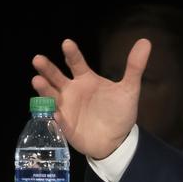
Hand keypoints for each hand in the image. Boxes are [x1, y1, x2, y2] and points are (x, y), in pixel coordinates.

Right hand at [31, 38, 149, 158]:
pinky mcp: (64, 125)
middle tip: (38, 59)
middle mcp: (71, 91)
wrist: (118, 140)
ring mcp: (65, 107)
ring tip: (37, 80)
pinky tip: (54, 112)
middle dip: (47, 68)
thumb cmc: (119, 112)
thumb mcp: (129, 89)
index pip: (76, 63)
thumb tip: (145, 41)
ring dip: (44, 89)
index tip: (67, 43)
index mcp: (86, 80)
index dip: (72, 54)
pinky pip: (57, 119)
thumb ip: (134, 67)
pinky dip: (54, 115)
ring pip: (50, 96)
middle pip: (56, 77)